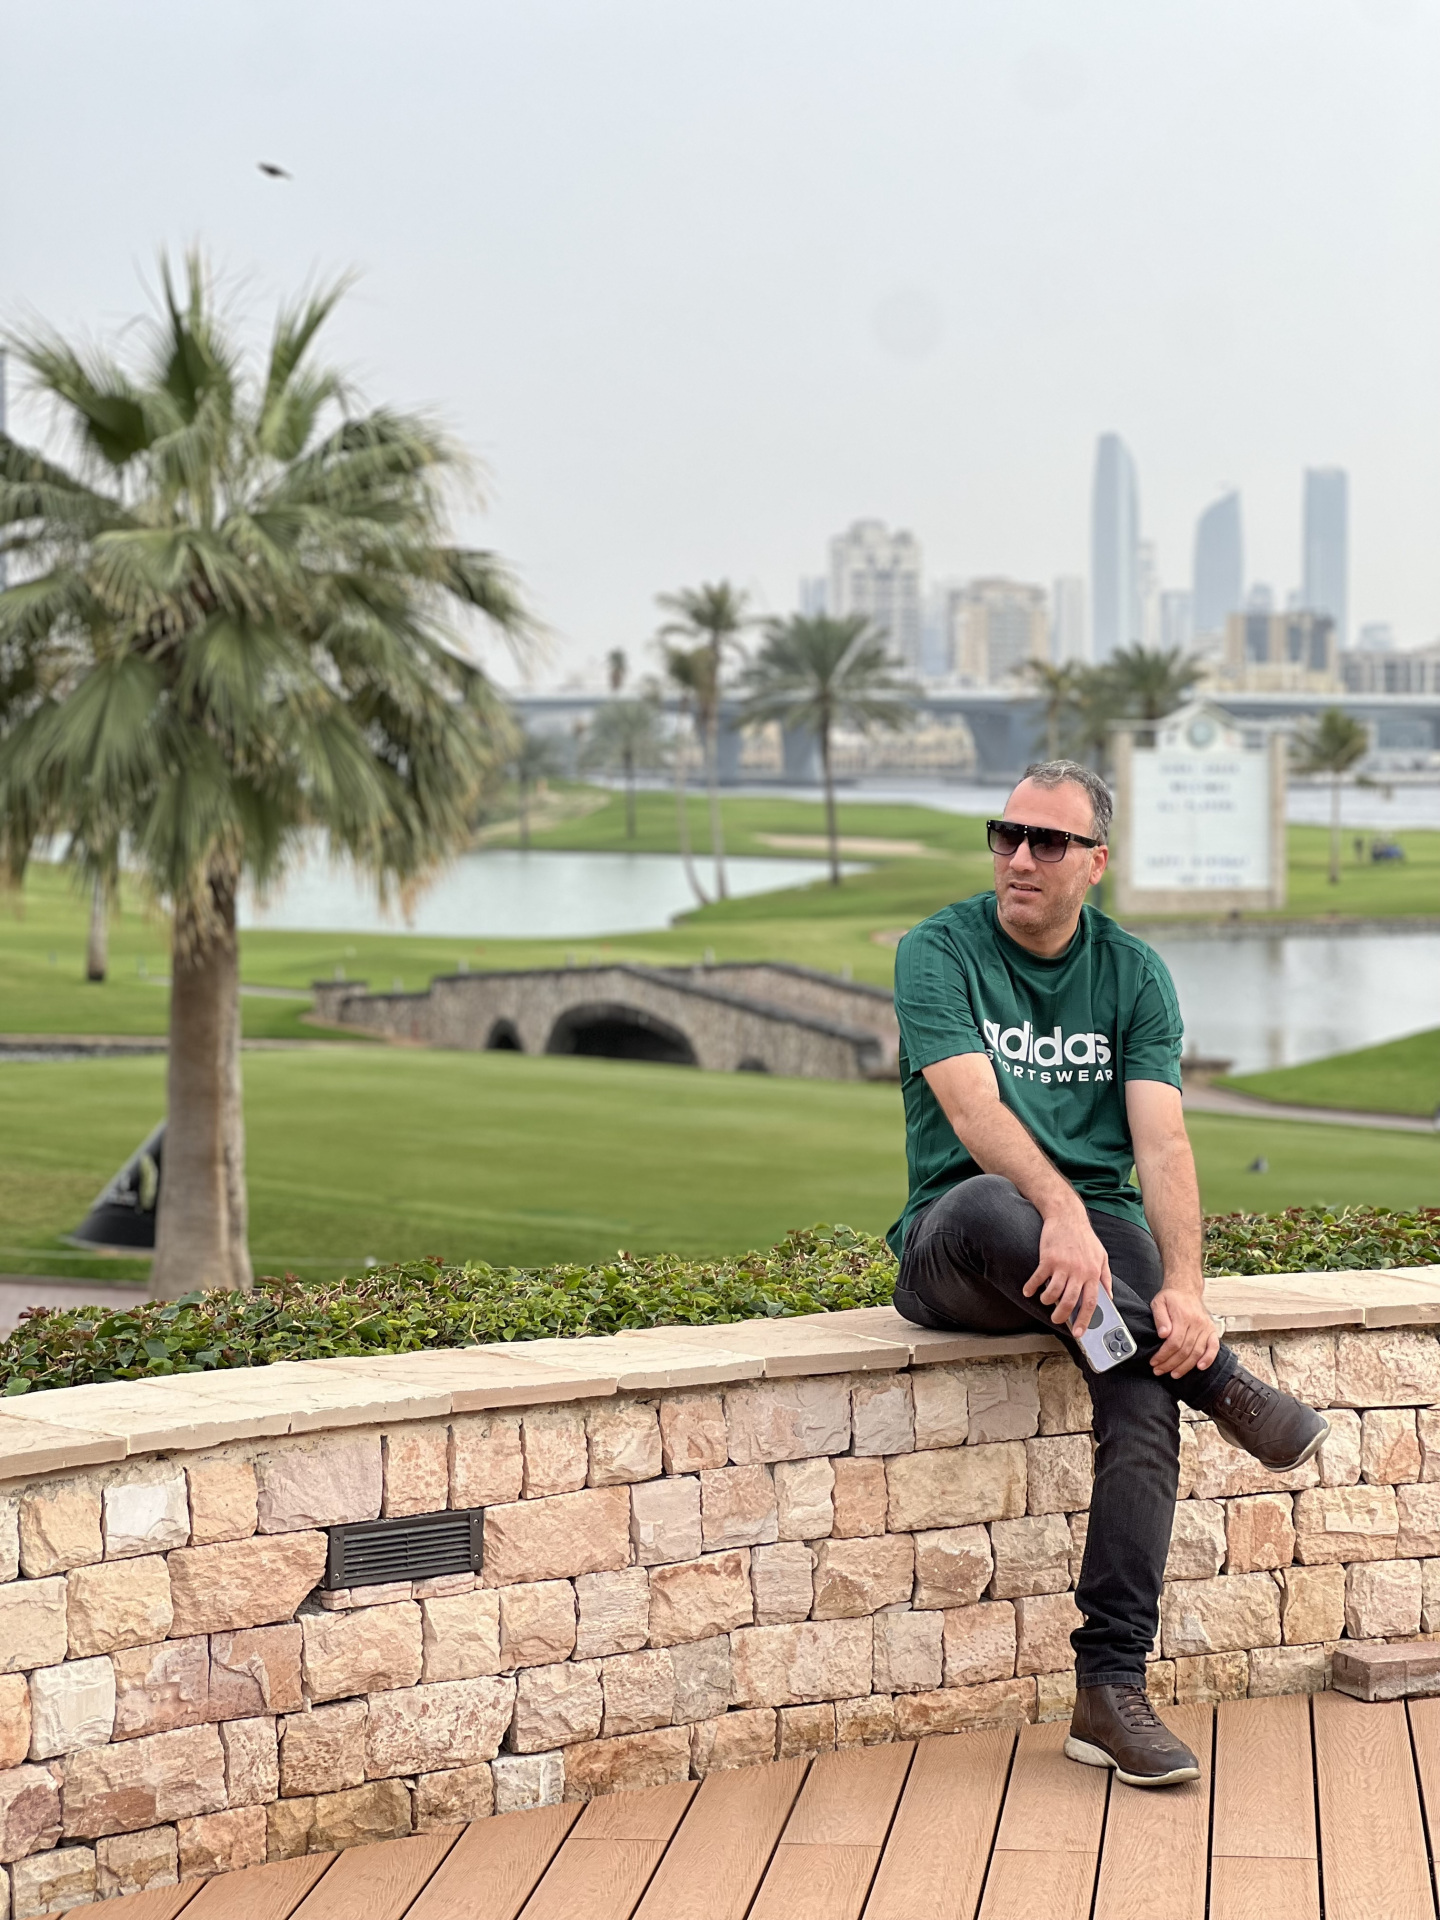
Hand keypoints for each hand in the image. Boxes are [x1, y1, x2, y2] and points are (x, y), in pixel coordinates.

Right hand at [1023, 1209, 1112, 1334]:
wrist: (1067, 1216)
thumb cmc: (1084, 1237)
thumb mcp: (1101, 1256)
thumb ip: (1105, 1277)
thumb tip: (1109, 1296)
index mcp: (1093, 1273)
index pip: (1091, 1303)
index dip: (1084, 1320)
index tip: (1079, 1332)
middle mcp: (1079, 1271)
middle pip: (1069, 1302)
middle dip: (1061, 1316)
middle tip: (1056, 1319)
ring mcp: (1062, 1265)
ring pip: (1053, 1293)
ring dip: (1046, 1301)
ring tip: (1045, 1301)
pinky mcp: (1048, 1259)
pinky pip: (1038, 1279)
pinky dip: (1032, 1288)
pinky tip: (1028, 1291)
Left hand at [1151, 1287, 1219, 1378]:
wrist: (1186, 1290)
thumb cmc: (1171, 1298)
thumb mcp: (1159, 1303)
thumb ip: (1160, 1318)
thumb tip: (1163, 1334)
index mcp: (1183, 1316)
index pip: (1174, 1342)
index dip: (1163, 1355)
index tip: (1154, 1362)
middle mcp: (1197, 1323)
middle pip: (1185, 1350)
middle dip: (1170, 1364)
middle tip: (1159, 1371)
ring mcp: (1206, 1327)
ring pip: (1197, 1352)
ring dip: (1185, 1366)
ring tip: (1174, 1374)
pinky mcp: (1212, 1331)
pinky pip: (1214, 1348)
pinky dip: (1209, 1359)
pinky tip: (1200, 1367)